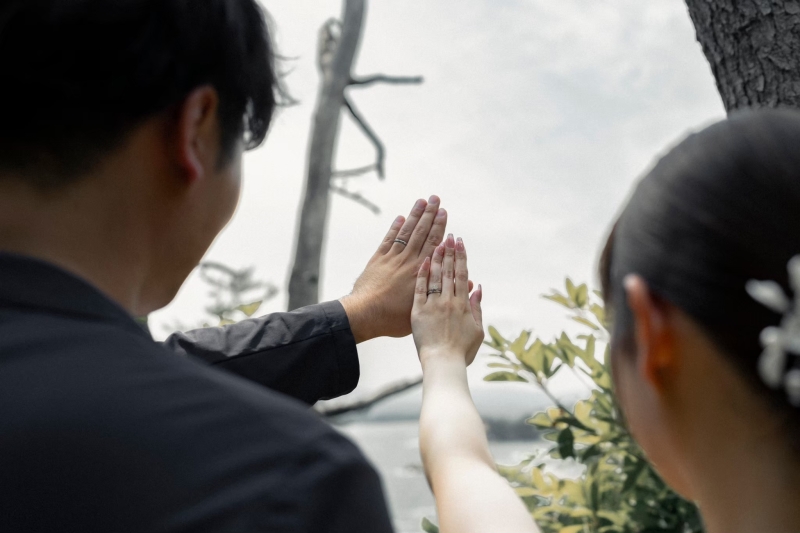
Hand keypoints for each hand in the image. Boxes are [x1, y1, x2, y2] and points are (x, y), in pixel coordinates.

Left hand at [340, 196, 448, 342]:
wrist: (366, 314)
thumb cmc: (395, 318)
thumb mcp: (424, 308)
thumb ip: (445, 293)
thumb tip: (469, 283)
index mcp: (421, 271)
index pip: (434, 243)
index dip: (439, 226)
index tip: (444, 212)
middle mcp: (408, 261)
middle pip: (421, 233)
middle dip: (429, 214)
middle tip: (435, 199)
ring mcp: (392, 259)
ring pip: (406, 232)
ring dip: (414, 215)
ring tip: (421, 201)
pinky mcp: (378, 260)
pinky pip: (389, 240)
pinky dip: (395, 228)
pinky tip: (400, 218)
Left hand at [411, 234, 483, 366]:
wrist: (443, 362)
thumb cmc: (461, 350)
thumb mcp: (477, 329)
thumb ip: (477, 307)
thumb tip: (477, 287)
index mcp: (463, 304)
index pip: (462, 274)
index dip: (461, 256)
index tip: (460, 242)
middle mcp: (449, 300)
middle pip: (449, 271)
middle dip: (449, 251)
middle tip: (449, 235)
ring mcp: (433, 305)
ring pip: (435, 276)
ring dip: (437, 258)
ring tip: (437, 242)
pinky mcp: (419, 311)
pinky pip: (420, 289)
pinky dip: (422, 274)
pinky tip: (422, 261)